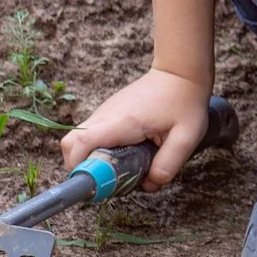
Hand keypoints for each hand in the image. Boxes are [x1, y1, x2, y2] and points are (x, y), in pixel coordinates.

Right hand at [60, 68, 211, 187]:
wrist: (180, 73)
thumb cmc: (184, 103)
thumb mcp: (186, 137)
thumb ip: (168, 164)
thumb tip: (149, 184)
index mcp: (122, 122)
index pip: (81, 143)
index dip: (80, 166)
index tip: (97, 183)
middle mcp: (106, 115)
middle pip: (71, 144)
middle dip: (83, 167)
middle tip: (110, 179)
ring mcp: (104, 112)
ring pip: (79, 140)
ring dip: (92, 159)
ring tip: (122, 166)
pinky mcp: (108, 113)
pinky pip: (92, 134)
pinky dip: (100, 149)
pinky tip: (126, 153)